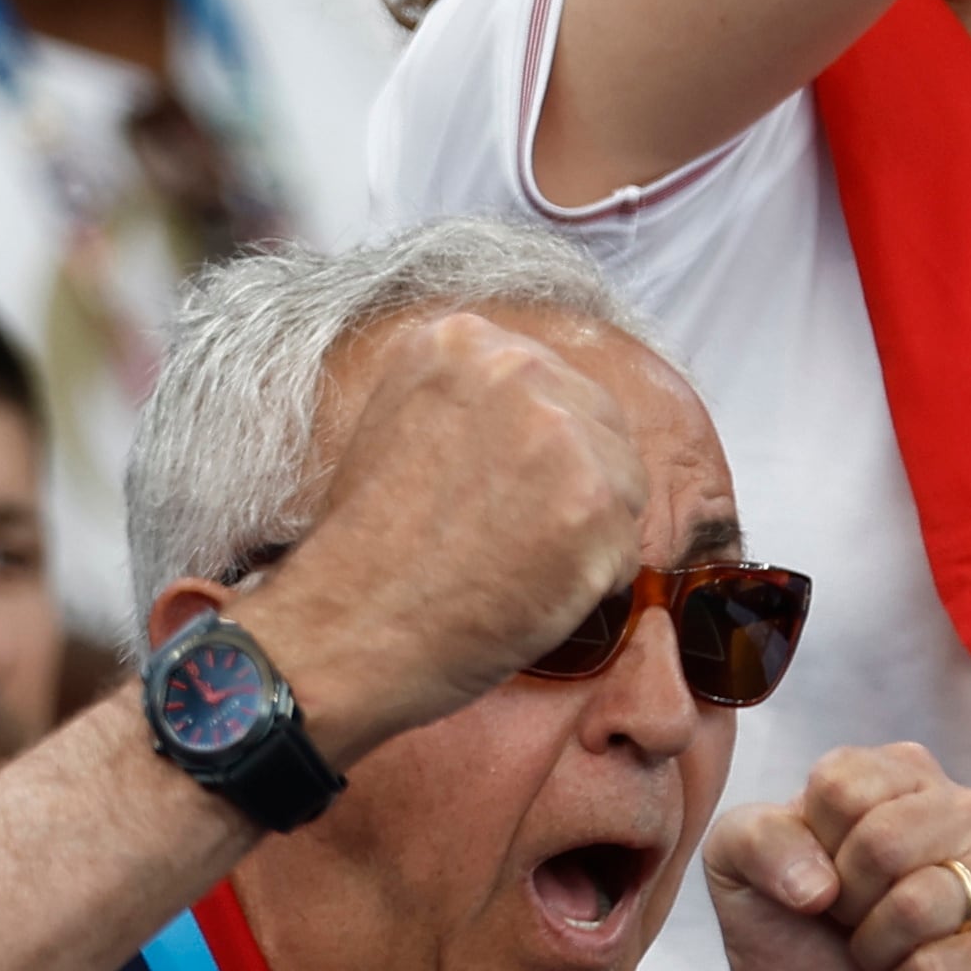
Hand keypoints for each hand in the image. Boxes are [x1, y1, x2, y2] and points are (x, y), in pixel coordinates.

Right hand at [250, 312, 648, 759]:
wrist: (345, 628)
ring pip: (623, 483)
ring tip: (513, 567)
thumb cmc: (360, 548)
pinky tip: (526, 593)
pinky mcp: (596, 505)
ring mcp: (562, 436)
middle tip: (511, 537)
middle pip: (598, 422)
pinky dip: (590, 582)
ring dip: (584, 532)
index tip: (502, 487)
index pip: (548, 381)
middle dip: (571, 483)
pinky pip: (625, 548)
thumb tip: (536, 416)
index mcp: (461, 341)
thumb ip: (467, 401)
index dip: (535, 446)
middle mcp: (517, 369)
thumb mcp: (394, 425)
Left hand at [702, 743, 970, 970]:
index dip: (810, 844)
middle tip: (849, 922)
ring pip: (922, 902)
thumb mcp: (734, 869)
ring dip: (876, 949)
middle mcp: (967, 814)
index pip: (844, 784)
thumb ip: (752, 836)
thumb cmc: (788, 941)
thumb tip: (819, 884)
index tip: (815, 877)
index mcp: (900, 776)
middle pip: (887, 839)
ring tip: (882, 956)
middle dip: (845, 899)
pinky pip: (945, 966)